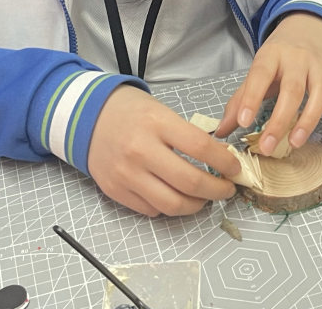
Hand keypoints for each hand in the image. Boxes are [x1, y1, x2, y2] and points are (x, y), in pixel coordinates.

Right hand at [86, 85, 238, 216]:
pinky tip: (176, 196)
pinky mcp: (116, 191)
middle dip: (217, 190)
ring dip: (196, 205)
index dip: (225, 162)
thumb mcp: (162, 111)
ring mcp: (127, 174)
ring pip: (172, 204)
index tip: (235, 168)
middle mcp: (141, 150)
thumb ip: (187, 135)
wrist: (86, 117)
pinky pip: (152, 210)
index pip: (201, 148)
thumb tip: (219, 158)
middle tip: (227, 189)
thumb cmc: (130, 111)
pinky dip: (170, 207)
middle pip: (190, 182)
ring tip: (205, 198)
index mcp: (157, 123)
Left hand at [217, 12, 321, 155]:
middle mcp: (298, 58)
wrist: (305, 27)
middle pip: (293, 89)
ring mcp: (321, 65)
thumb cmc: (277, 58)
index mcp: (272, 55)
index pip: (261, 75)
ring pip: (321, 90)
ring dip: (309, 118)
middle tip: (268, 147)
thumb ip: (239, 100)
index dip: (251, 98)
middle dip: (280, 119)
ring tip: (296, 142)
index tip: (243, 123)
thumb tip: (221, 133)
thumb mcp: (257, 71)